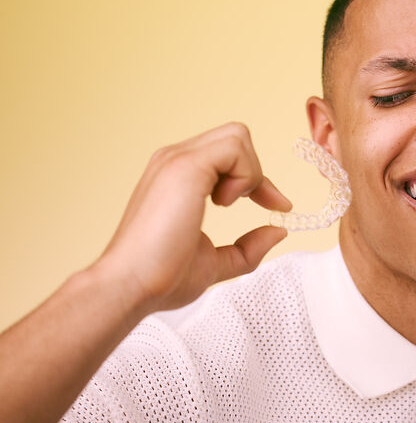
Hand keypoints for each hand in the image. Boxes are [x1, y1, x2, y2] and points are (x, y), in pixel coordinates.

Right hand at [94, 122, 291, 312]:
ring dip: (249, 172)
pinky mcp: (185, 167)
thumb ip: (247, 247)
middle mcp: (175, 160)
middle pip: (236, 137)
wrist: (131, 286)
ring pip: (238, 136)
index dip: (257, 177)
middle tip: (260, 203)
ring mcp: (177, 160)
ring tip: (226, 205)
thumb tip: (278, 231)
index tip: (277, 206)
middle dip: (256, 170)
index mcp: (179, 176)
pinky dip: (245, 175)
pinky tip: (223, 203)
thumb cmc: (162, 277)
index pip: (229, 154)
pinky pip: (235, 147)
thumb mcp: (215, 262)